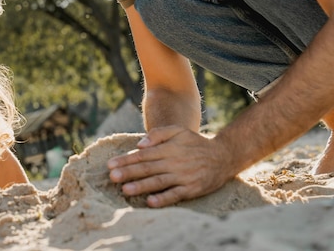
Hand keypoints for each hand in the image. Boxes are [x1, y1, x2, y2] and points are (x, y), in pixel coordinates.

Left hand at [107, 126, 233, 206]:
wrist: (223, 156)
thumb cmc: (195, 143)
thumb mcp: (178, 131)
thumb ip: (158, 134)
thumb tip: (139, 144)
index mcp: (169, 148)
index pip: (143, 155)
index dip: (126, 160)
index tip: (110, 165)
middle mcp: (174, 162)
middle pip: (148, 168)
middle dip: (128, 172)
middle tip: (112, 177)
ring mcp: (183, 177)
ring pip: (159, 182)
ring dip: (141, 186)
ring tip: (125, 189)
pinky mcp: (191, 189)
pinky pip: (175, 195)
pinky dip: (163, 199)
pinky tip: (150, 202)